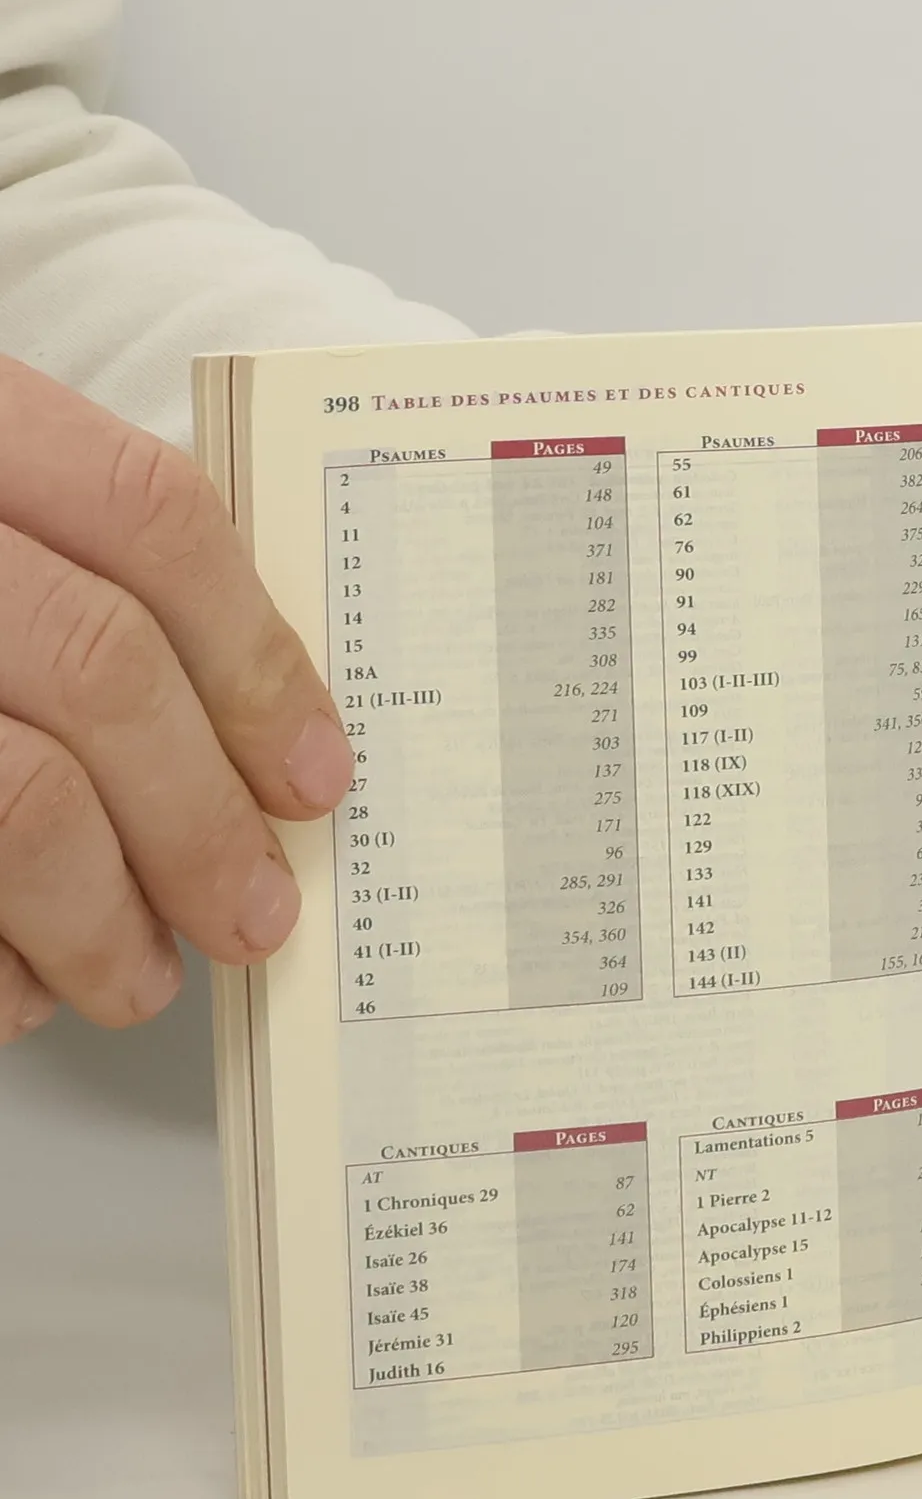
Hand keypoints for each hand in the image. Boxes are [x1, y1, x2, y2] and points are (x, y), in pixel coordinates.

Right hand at [0, 358, 351, 1042]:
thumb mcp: (6, 533)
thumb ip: (101, 589)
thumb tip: (269, 751)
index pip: (148, 514)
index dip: (254, 659)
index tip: (314, 778)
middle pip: (100, 668)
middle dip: (201, 820)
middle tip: (253, 913)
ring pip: (19, 799)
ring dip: (101, 919)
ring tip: (139, 975)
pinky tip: (22, 983)